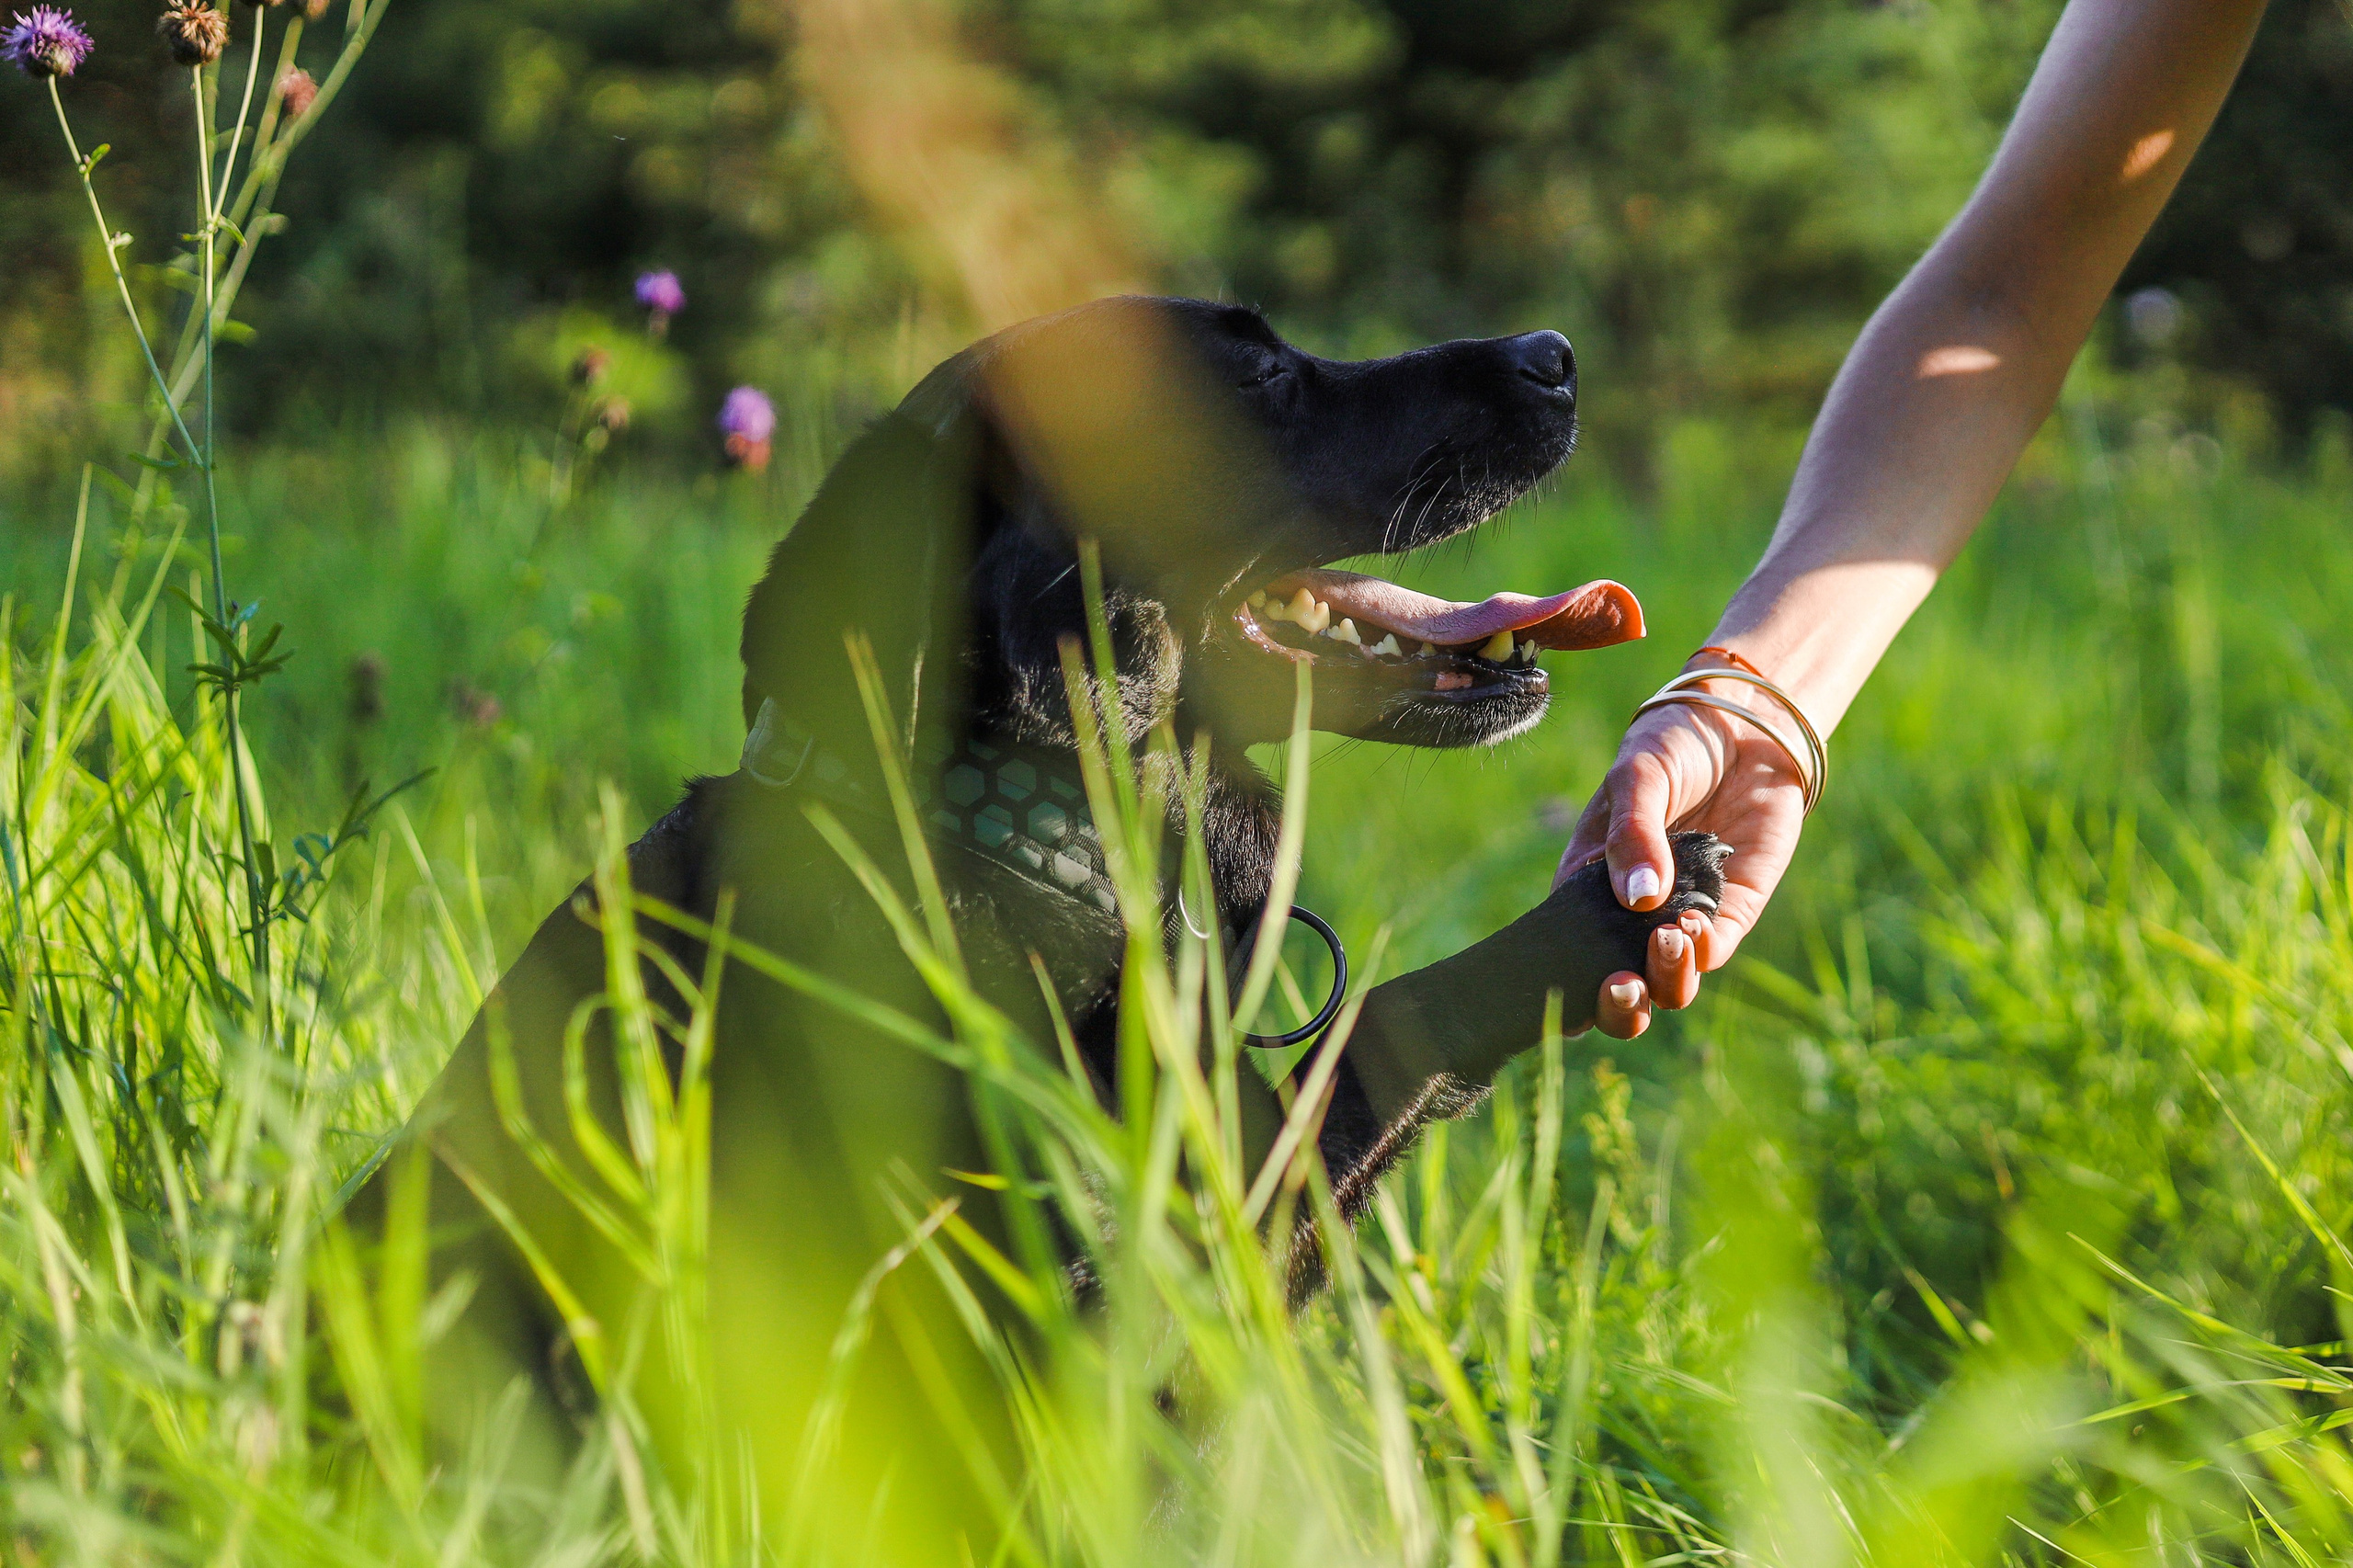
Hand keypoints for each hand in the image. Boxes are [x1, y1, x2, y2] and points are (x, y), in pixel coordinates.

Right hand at [1556, 661, 1809, 1037]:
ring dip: (1664, 979)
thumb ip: (1632, 834)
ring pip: (1667, 984)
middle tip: (1620, 986)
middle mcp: (1630, 916)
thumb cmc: (1672, 746)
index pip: (1567, 953)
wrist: (1743, 727)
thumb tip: (1638, 897)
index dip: (1563, 984)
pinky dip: (1701, 951)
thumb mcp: (1637, 777)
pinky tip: (1693, 924)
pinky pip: (1712, 952)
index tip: (1566, 986)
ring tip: (1668, 939)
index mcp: (1586, 887)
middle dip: (1616, 1007)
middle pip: (1618, 990)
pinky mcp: (1729, 912)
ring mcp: (1679, 918)